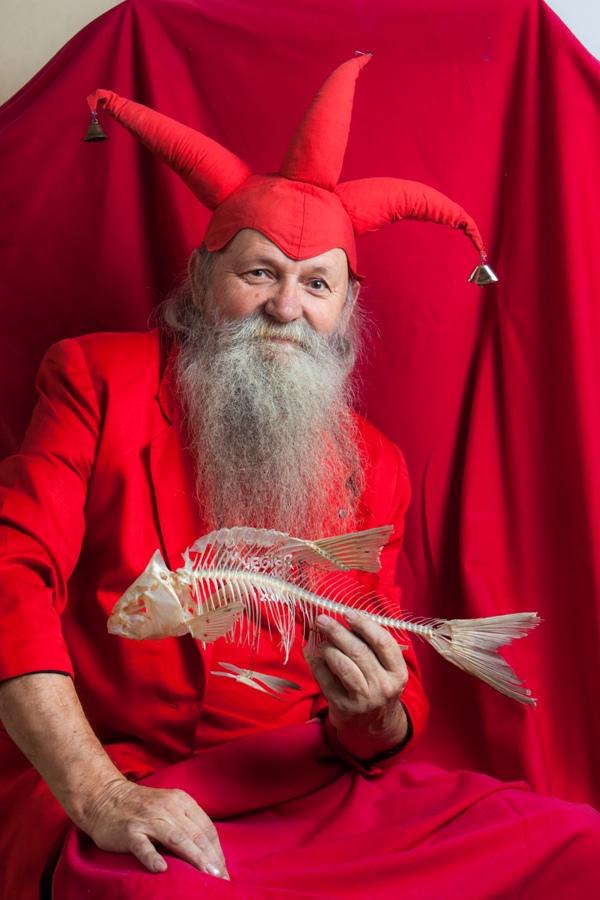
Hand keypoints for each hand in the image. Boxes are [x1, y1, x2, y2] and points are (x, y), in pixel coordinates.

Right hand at [80, 778, 228, 877]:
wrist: (105, 797)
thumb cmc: (142, 807)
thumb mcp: (169, 807)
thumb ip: (187, 822)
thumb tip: (209, 851)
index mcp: (181, 801)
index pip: (206, 828)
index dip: (217, 851)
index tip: (223, 870)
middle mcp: (168, 808)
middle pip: (195, 835)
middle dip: (211, 859)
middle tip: (220, 880)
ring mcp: (148, 819)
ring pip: (177, 839)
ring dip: (194, 859)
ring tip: (206, 876)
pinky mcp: (129, 831)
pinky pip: (143, 846)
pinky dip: (152, 857)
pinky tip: (161, 869)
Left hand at [304, 610, 408, 759]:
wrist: (374, 727)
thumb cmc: (378, 687)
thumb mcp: (387, 670)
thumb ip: (374, 646)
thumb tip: (348, 618)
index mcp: (398, 673)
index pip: (383, 642)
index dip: (364, 624)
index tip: (348, 613)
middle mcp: (383, 686)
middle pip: (359, 651)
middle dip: (337, 631)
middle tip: (323, 619)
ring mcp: (364, 699)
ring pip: (343, 665)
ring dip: (328, 648)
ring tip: (321, 642)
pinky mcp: (344, 707)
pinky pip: (327, 680)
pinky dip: (318, 665)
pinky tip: (315, 656)